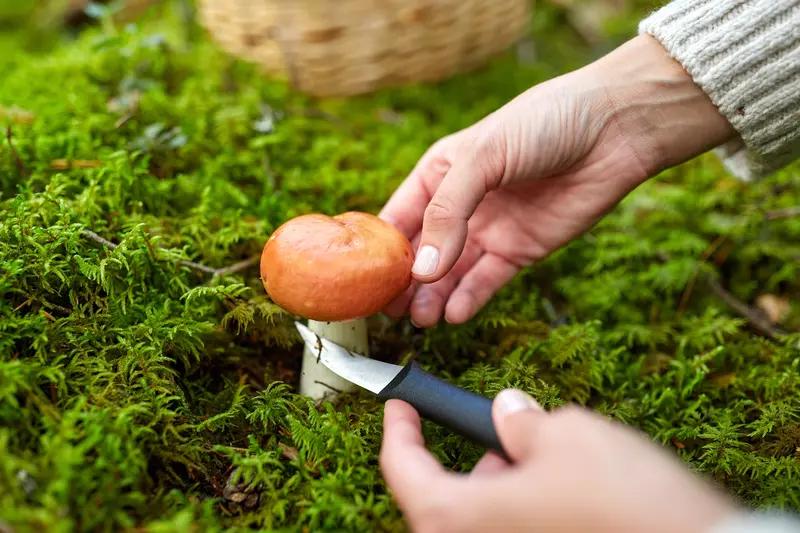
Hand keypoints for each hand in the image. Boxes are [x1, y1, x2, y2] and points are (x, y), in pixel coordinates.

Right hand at [380, 35, 733, 326]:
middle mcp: (461, 205)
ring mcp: (490, 230)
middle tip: (388, 312)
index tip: (364, 280)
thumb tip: (423, 270)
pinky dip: (470, 298)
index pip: (399, 217)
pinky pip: (488, 281)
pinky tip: (453, 315)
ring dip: (434, 297)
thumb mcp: (483, 157)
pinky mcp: (521, 250)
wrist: (613, 129)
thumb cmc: (542, 124)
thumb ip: (449, 213)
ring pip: (452, 273)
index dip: (381, 249)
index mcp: (440, 173)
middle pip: (423, 252)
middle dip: (404, 282)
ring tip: (419, 320)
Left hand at [380, 393, 736, 531]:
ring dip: (500, 482)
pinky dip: (523, 504)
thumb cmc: (623, 500)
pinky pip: (512, 527)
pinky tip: (563, 485)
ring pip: (482, 515)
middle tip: (497, 430)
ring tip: (542, 455)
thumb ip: (523, 422)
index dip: (397, 431)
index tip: (399, 403)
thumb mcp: (569, 434)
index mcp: (462, 517)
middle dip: (468, 457)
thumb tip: (509, 412)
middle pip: (443, 498)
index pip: (403, 471)